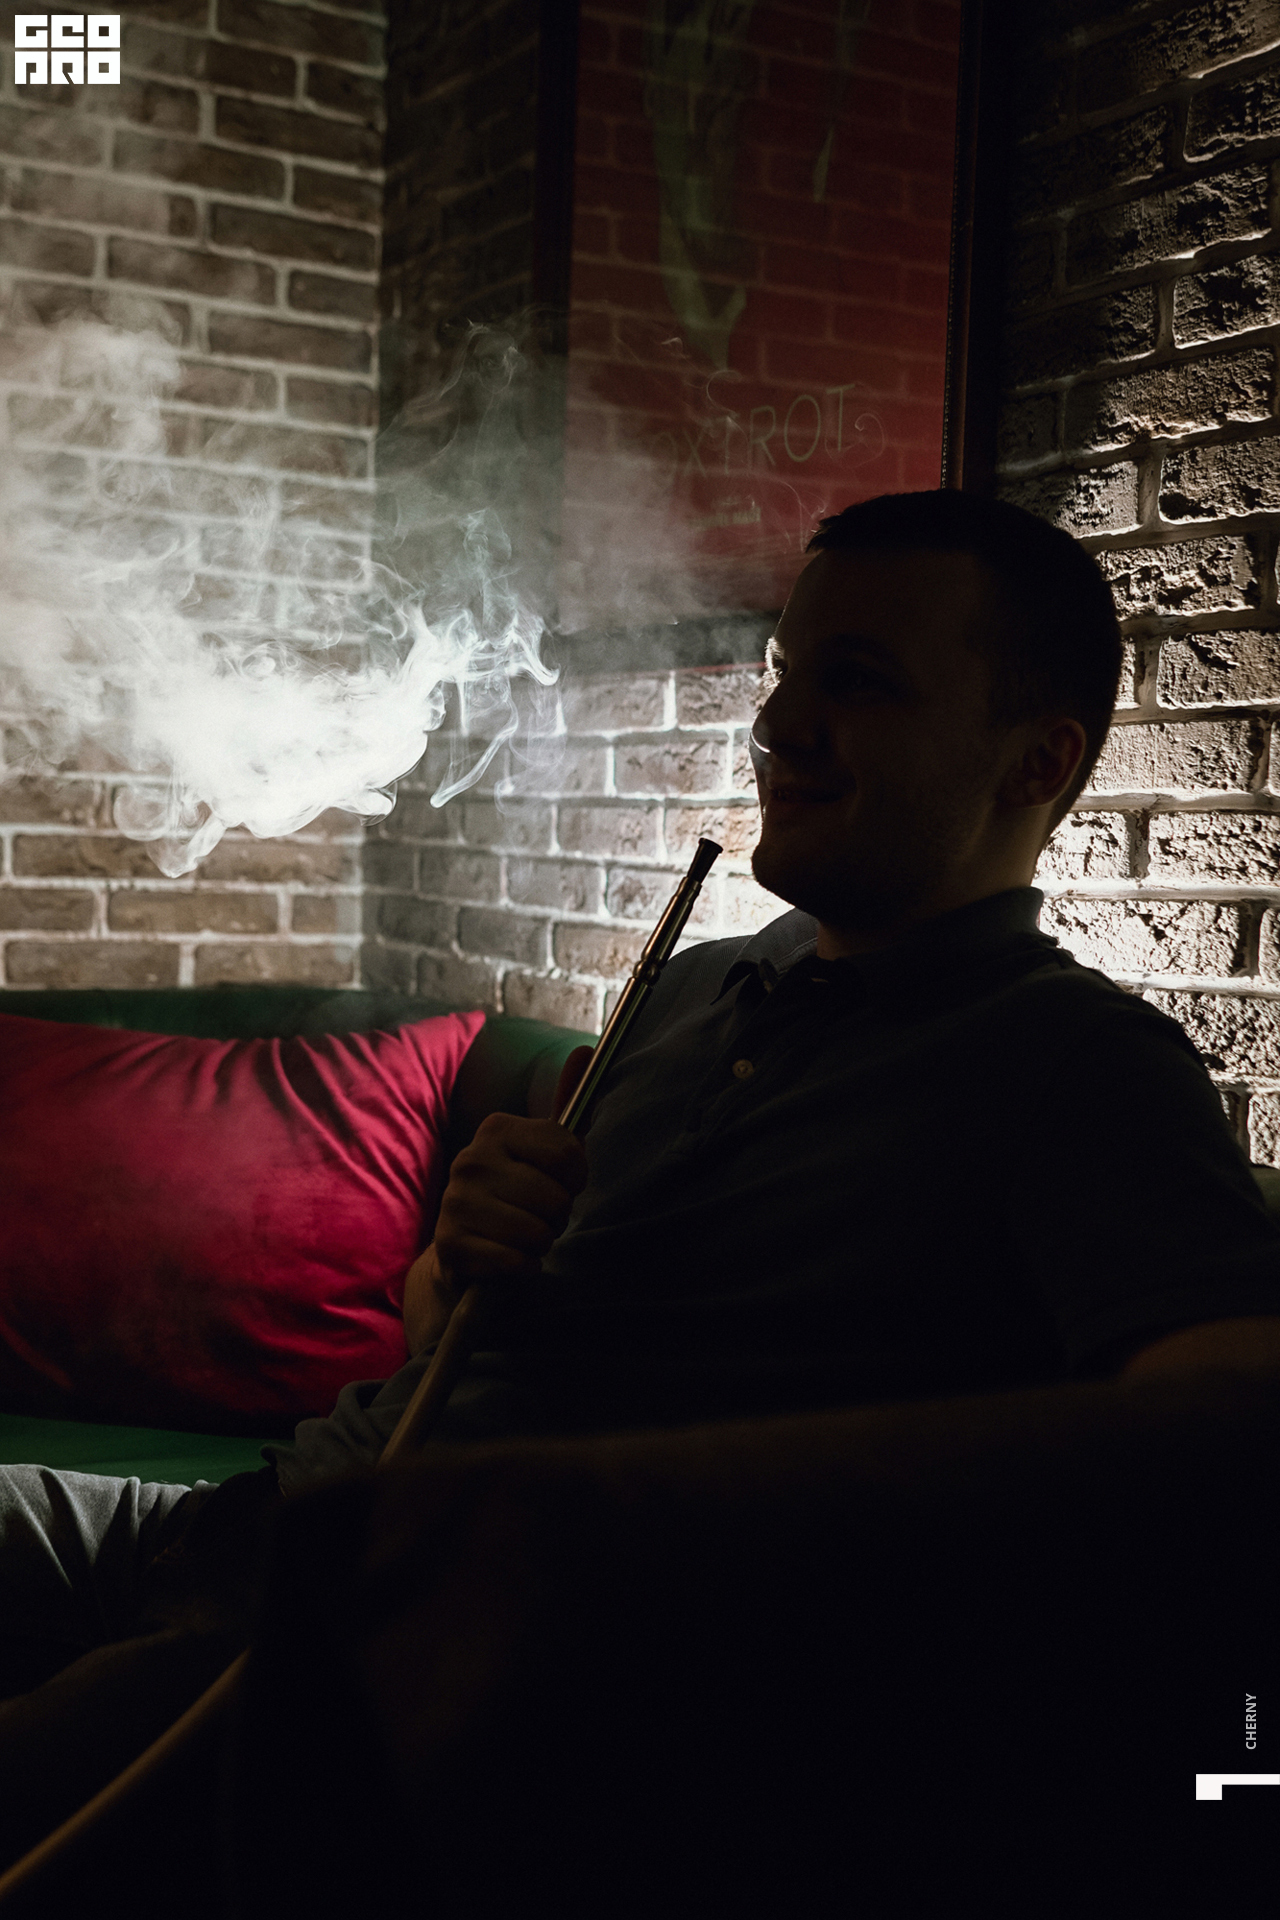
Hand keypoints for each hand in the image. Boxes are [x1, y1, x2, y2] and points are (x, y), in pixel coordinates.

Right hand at [403, 1046, 592, 1351]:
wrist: (467, 1250)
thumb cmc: (518, 1194)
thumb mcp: (544, 1148)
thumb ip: (568, 1102)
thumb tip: (587, 1049)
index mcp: (496, 1128)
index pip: (568, 1152)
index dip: (576, 1177)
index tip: (562, 1182)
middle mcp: (470, 1158)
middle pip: (555, 1198)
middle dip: (557, 1216)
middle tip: (539, 1215)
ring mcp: (455, 1201)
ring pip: (537, 1232)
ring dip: (541, 1243)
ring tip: (524, 1235)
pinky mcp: (450, 1244)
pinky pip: (515, 1261)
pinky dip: (522, 1266)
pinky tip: (509, 1257)